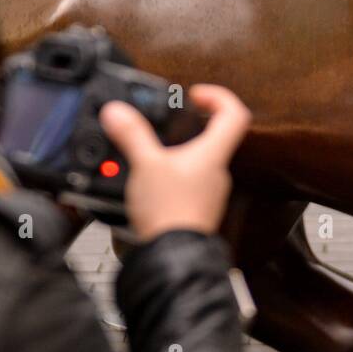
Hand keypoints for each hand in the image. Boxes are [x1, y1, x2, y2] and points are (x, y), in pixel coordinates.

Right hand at [99, 84, 250, 241]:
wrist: (173, 257)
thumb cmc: (169, 213)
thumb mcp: (145, 165)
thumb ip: (132, 135)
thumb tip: (117, 111)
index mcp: (213, 154)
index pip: (234, 114)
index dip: (219, 96)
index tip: (197, 94)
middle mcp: (216, 172)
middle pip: (217, 136)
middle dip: (195, 123)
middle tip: (174, 117)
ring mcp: (209, 192)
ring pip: (202, 161)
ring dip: (182, 151)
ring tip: (155, 150)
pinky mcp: (197, 208)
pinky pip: (191, 182)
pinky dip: (175, 174)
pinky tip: (153, 180)